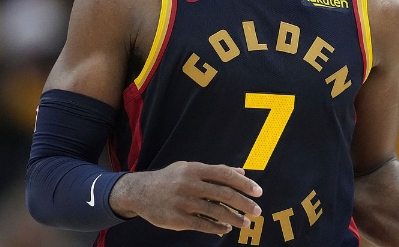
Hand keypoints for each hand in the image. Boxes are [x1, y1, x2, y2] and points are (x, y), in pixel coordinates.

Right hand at [109, 161, 262, 234]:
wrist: (140, 192)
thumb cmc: (171, 179)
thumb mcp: (191, 169)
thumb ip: (216, 171)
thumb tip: (242, 172)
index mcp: (195, 169)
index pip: (225, 174)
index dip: (243, 183)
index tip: (258, 192)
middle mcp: (190, 183)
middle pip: (223, 193)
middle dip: (243, 203)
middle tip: (257, 211)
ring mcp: (183, 201)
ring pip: (215, 211)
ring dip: (233, 218)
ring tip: (245, 223)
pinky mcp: (176, 218)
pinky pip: (202, 224)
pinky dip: (217, 227)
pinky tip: (226, 229)